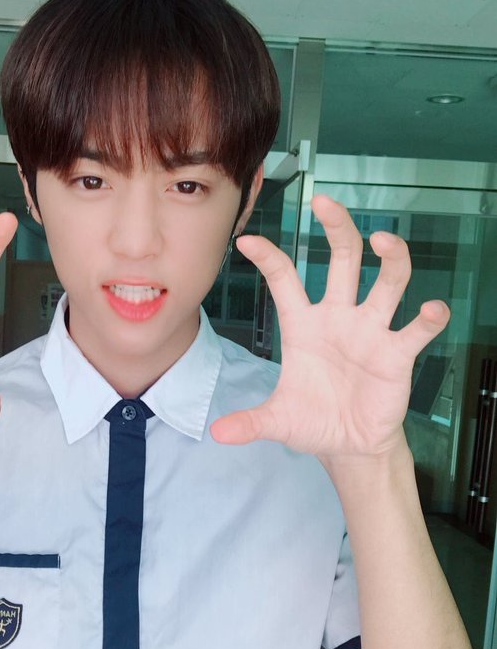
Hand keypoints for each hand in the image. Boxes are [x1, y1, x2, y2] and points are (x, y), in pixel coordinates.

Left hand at [210, 195, 448, 458]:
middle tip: (325, 202)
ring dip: (390, 259)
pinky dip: (428, 318)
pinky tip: (431, 310)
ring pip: (386, 282)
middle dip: (337, 228)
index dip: (268, 259)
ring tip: (385, 241)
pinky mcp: (397, 355)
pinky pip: (416, 330)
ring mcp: (371, 332)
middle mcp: (339, 317)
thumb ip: (250, 422)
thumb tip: (217, 434)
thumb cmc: (314, 421)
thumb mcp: (278, 420)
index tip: (247, 242)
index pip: (285, 280)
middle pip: (342, 259)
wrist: (349, 446)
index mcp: (303, 325)